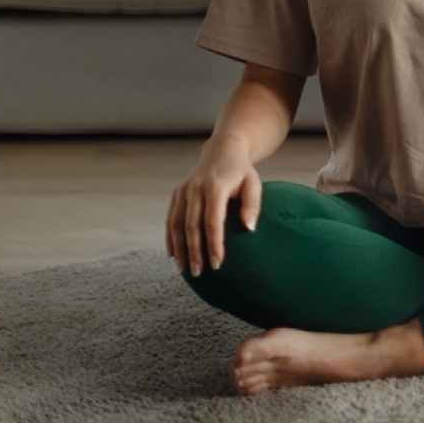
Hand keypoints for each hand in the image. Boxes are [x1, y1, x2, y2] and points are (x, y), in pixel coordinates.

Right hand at [166, 136, 261, 276]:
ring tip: (185, 269)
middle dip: (194, 251)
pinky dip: (170, 238)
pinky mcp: (176, 193)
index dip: (214, 244)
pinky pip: (170, 219)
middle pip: (192, 226)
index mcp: (215, 186)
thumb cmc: (241, 172)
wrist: (222, 150)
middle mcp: (195, 188)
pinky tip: (173, 255)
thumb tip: (249, 229)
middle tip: (199, 272)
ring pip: (176, 224)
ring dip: (179, 248)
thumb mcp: (254, 183)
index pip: (213, 221)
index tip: (218, 263)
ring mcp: (183, 190)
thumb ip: (253, 205)